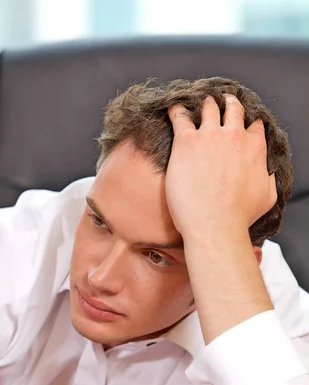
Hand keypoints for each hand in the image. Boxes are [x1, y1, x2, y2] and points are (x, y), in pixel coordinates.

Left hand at [166, 94, 276, 238]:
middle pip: (232, 109)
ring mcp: (209, 136)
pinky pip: (180, 116)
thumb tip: (267, 173)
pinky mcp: (186, 142)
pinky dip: (177, 109)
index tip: (242, 124)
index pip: (254, 126)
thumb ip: (268, 179)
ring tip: (198, 102)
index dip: (248, 123)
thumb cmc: (239, 217)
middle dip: (228, 103)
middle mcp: (234, 136)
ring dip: (204, 103)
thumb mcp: (267, 197)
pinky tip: (173, 109)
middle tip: (221, 101)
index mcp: (255, 147)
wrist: (215, 225)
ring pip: (208, 108)